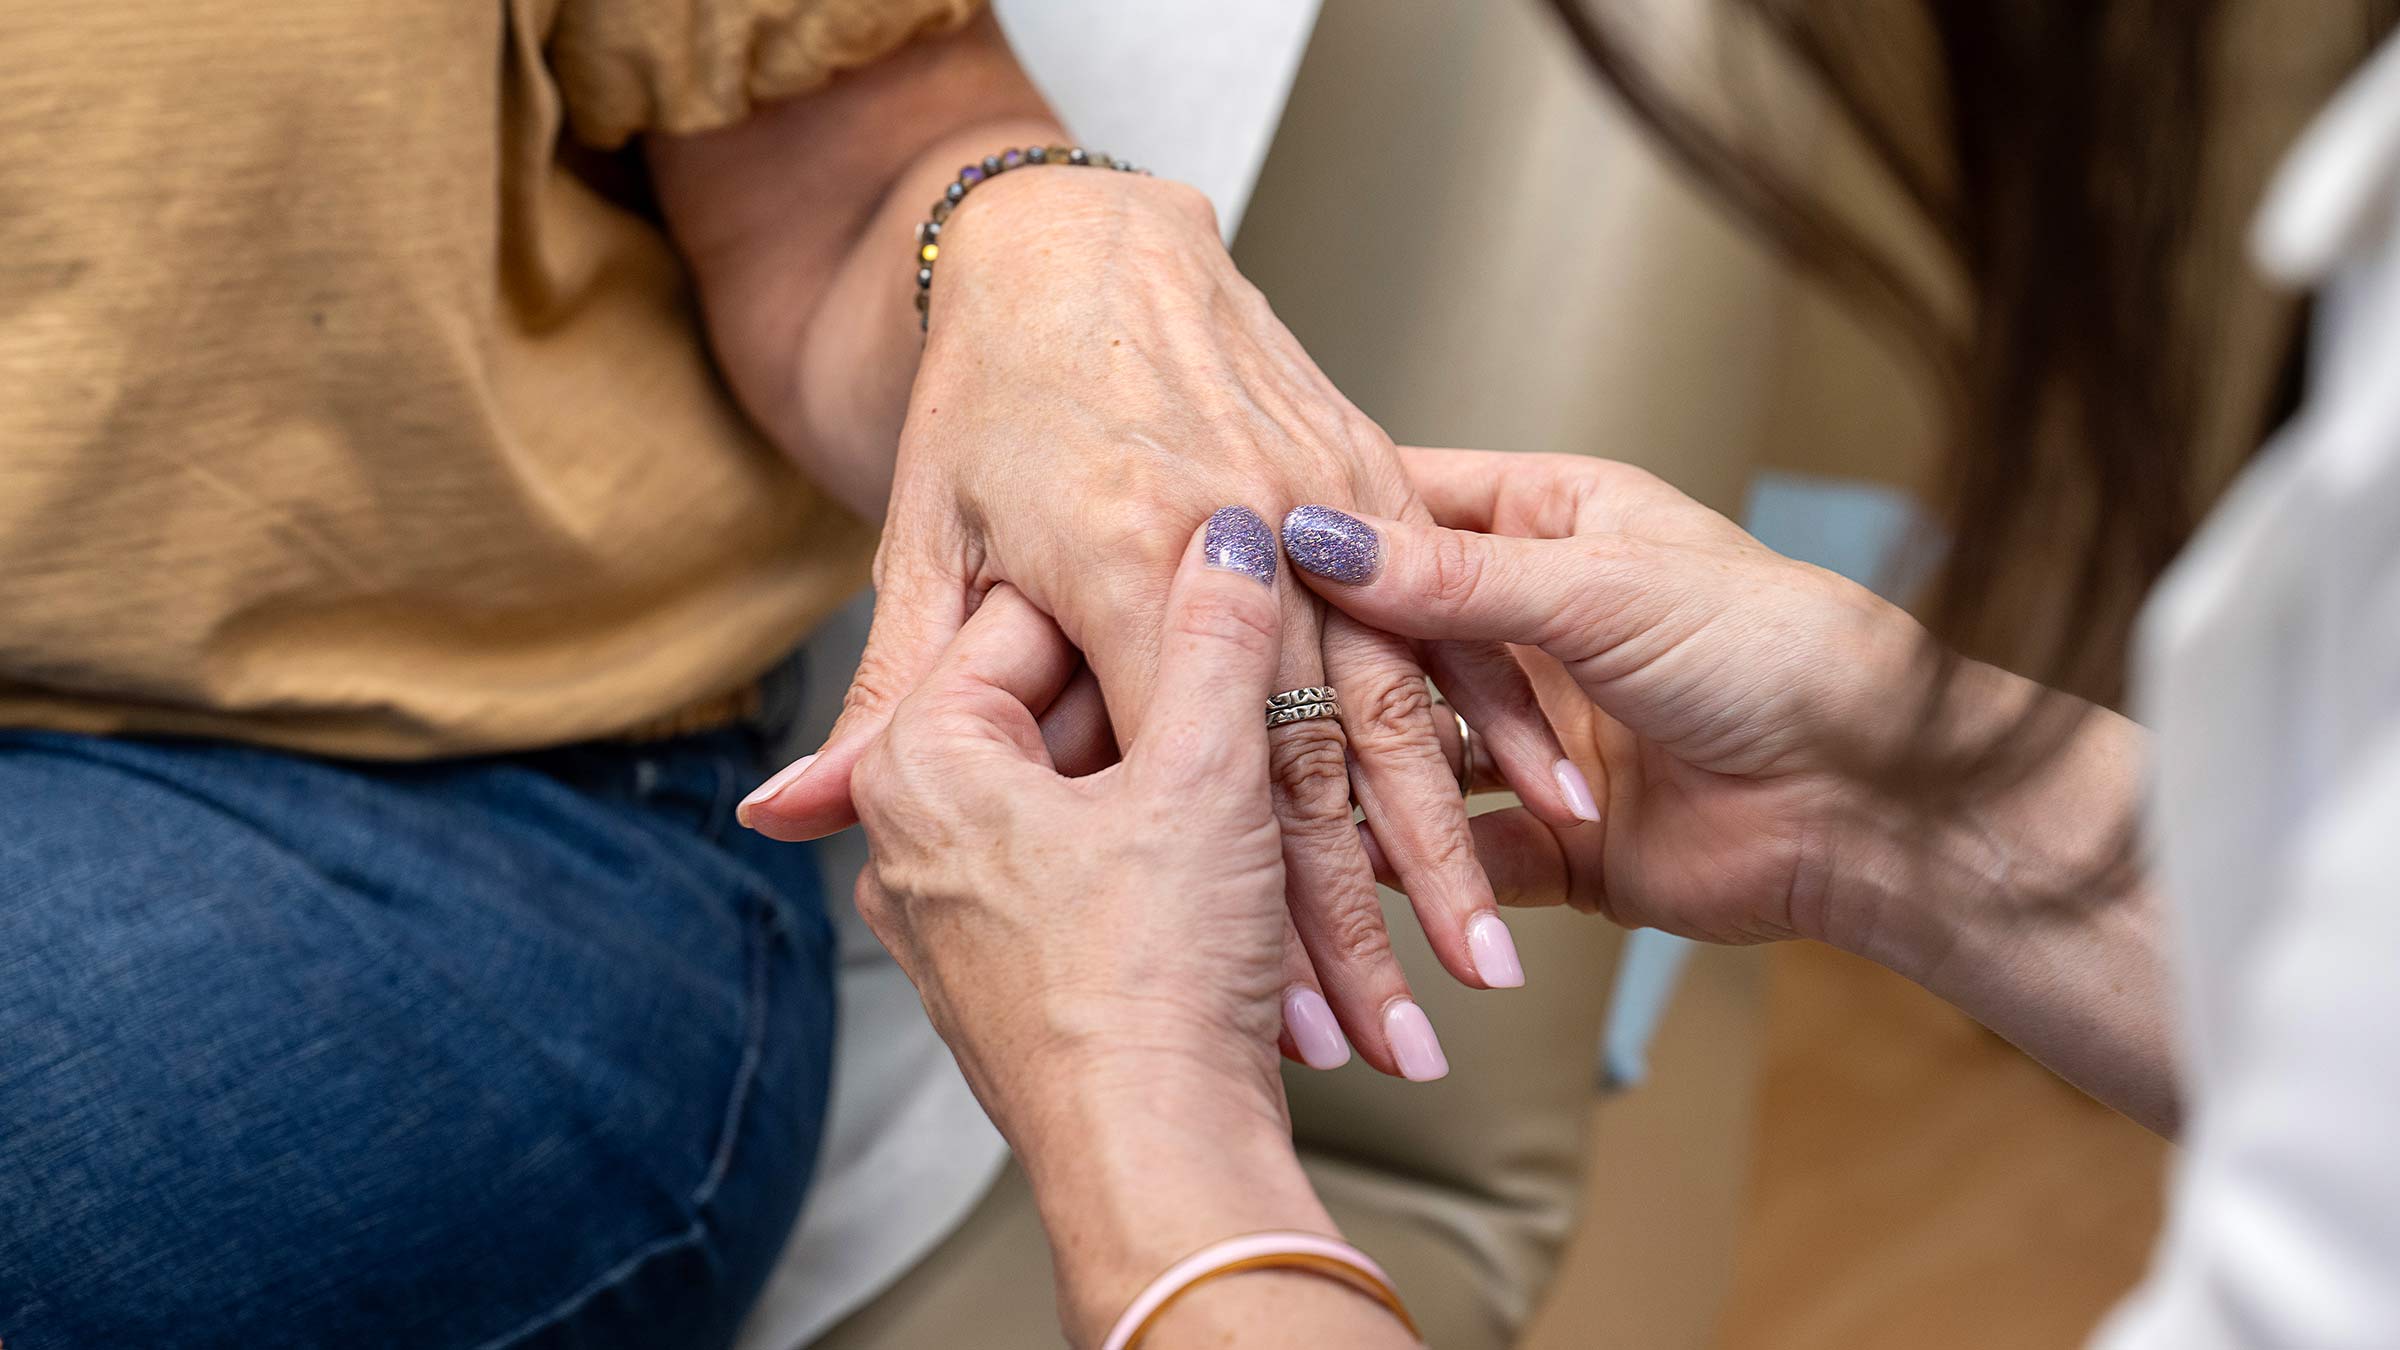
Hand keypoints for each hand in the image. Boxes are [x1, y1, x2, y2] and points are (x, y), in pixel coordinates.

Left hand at [744, 167, 1590, 1077]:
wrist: (1085, 244)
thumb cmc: (992, 403)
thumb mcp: (927, 554)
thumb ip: (888, 700)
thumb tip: (779, 813)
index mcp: (1107, 566)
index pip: (1172, 781)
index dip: (1226, 914)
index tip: (1279, 1029)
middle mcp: (1220, 537)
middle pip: (1296, 768)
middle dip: (1354, 926)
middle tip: (1399, 1047)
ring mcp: (1309, 503)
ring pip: (1386, 710)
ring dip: (1438, 852)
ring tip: (1484, 968)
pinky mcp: (1363, 482)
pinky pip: (1438, 619)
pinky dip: (1497, 719)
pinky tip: (1552, 803)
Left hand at [848, 513, 1363, 1339]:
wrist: (1158, 1167)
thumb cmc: (1154, 976)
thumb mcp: (1200, 773)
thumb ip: (1213, 635)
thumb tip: (1230, 534)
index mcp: (925, 760)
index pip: (1034, 616)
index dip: (1147, 582)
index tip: (1227, 558)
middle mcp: (920, 830)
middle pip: (1062, 708)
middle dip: (1170, 686)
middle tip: (1262, 640)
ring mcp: (964, 905)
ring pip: (1094, 791)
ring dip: (1193, 771)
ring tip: (1283, 736)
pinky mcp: (1020, 963)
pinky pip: (1101, 864)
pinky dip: (1179, 843)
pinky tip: (1264, 828)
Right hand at [1287, 447, 2110, 974]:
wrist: (1872, 804)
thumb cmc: (1775, 652)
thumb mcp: (1602, 589)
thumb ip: (1453, 581)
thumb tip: (1315, 536)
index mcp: (1550, 524)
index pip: (1404, 509)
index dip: (1322, 526)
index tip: (1230, 542)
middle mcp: (1528, 627)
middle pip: (1388, 641)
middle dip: (1319, 666)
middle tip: (1229, 680)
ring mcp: (1531, 738)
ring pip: (1408, 753)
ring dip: (1356, 776)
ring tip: (1274, 781)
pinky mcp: (1545, 842)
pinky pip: (1452, 853)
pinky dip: (1409, 867)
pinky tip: (1347, 865)